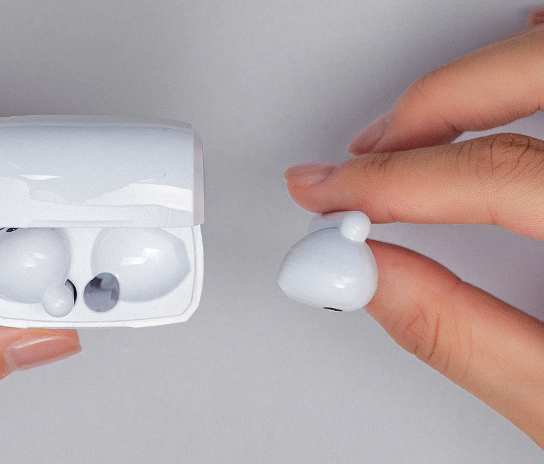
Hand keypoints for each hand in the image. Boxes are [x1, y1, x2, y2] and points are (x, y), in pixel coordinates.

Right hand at [285, 11, 543, 446]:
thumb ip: (459, 333)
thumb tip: (370, 276)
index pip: (501, 177)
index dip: (392, 183)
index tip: (333, 195)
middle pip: (540, 76)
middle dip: (427, 109)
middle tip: (364, 153)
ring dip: (484, 72)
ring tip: (417, 118)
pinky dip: (535, 60)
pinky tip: (507, 84)